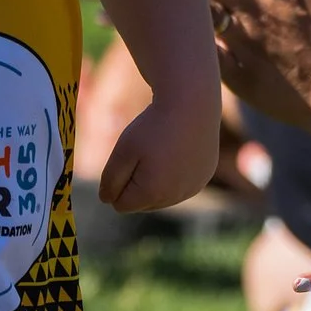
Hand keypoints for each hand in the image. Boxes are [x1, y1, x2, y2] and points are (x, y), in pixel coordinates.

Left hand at [97, 98, 208, 214]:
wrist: (191, 104)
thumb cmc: (152, 127)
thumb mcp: (123, 151)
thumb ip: (110, 179)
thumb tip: (106, 199)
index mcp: (152, 193)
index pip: (121, 205)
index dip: (117, 182)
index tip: (126, 159)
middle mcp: (175, 197)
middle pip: (142, 204)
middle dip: (136, 185)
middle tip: (144, 153)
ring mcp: (192, 189)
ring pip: (161, 197)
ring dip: (155, 181)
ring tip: (161, 152)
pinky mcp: (203, 178)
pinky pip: (180, 187)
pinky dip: (174, 175)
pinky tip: (177, 151)